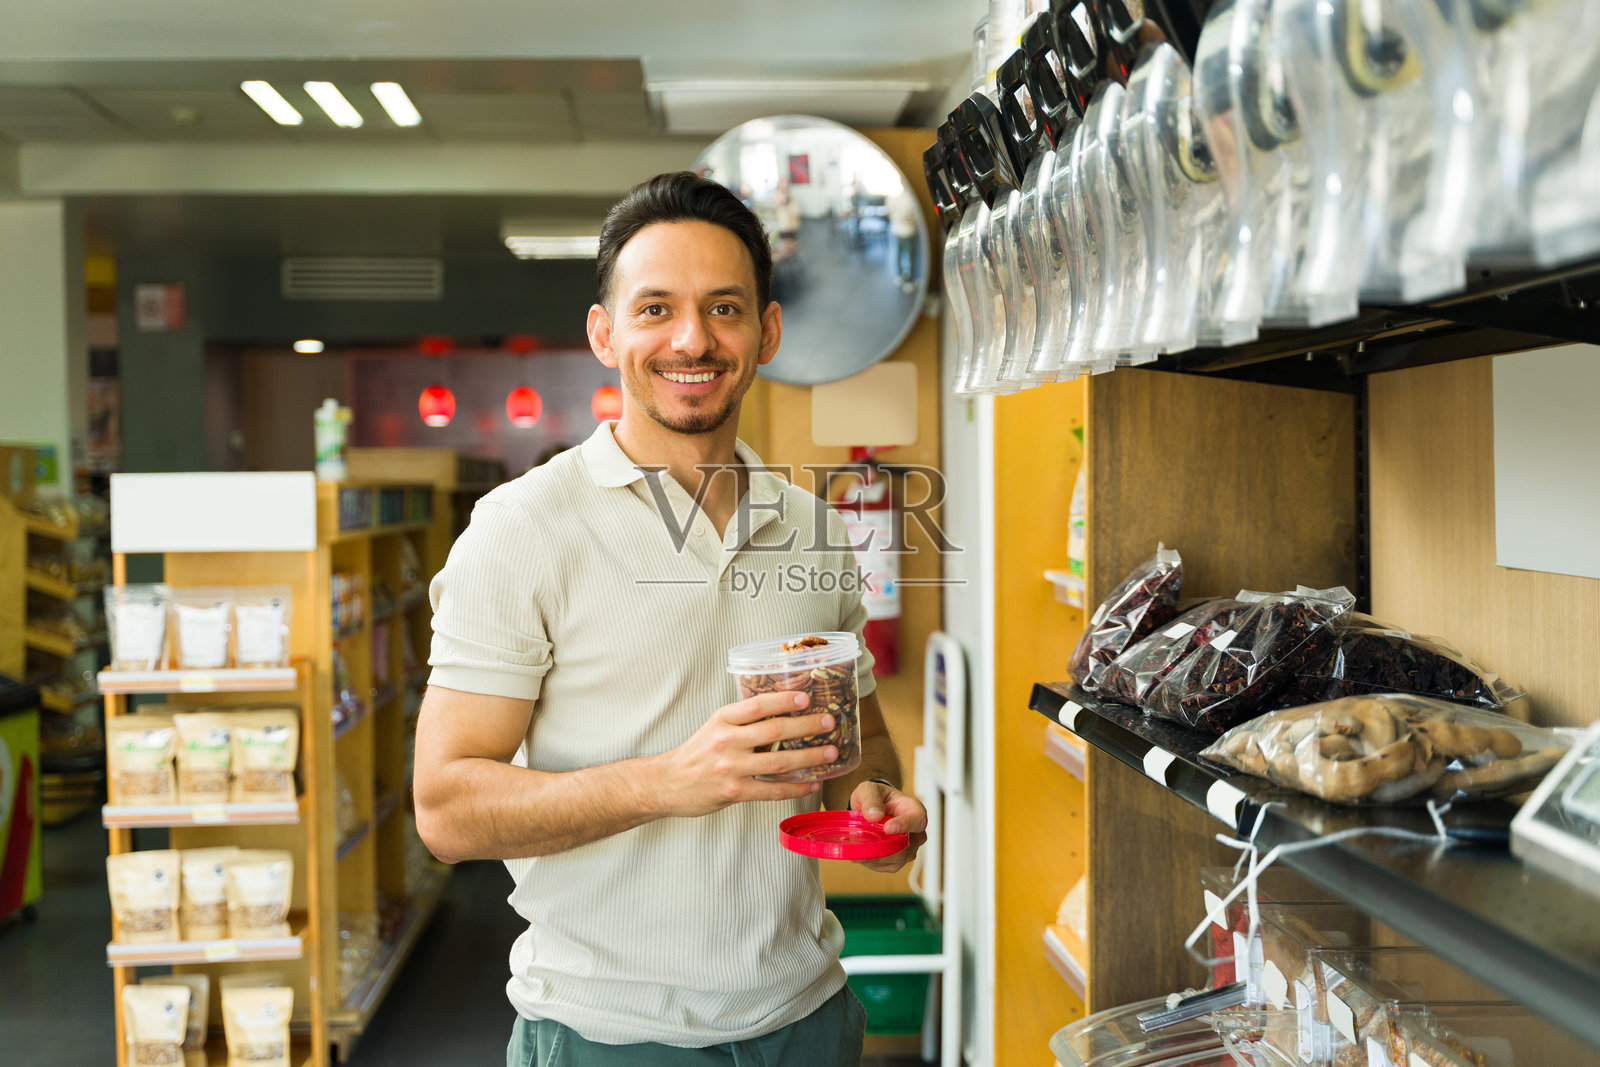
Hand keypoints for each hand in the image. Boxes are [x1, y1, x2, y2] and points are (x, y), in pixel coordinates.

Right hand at [655, 691, 841, 818]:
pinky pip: (772, 790)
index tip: (806, 698)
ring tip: (831, 753)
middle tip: (830, 722)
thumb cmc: (697, 753)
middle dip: (807, 726)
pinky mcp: (734, 792)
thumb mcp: (714, 726)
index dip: (784, 700)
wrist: (668, 783)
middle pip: (774, 731)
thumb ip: (744, 721)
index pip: (758, 705)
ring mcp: (731, 768)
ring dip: (809, 758)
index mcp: (723, 719)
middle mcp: (727, 741)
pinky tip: (812, 784)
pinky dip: (795, 788)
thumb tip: (784, 713)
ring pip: (779, 762)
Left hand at [850, 780, 926, 873]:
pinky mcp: (898, 861)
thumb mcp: (869, 789)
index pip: (917, 820)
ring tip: (857, 846)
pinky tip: (861, 852)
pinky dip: (871, 861)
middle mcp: (916, 832)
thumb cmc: (876, 797)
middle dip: (882, 847)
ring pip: (895, 860)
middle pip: (906, 846)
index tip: (888, 828)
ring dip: (874, 855)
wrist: (873, 810)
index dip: (904, 825)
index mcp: (914, 810)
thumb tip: (874, 816)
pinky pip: (886, 866)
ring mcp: (909, 849)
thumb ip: (871, 798)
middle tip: (860, 843)